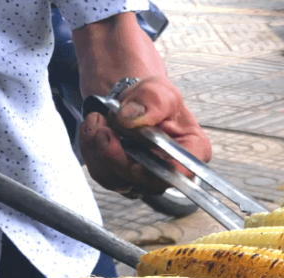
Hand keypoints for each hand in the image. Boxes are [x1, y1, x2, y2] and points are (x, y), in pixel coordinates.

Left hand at [79, 76, 210, 195]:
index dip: (159, 174)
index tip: (137, 166)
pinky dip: (92, 151)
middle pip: (144, 181)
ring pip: (118, 180)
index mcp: (192, 150)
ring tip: (98, 120)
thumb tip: (129, 119)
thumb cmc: (153, 98)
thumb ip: (151, 102)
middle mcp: (171, 171)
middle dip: (117, 155)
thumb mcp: (158, 90)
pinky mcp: (124, 179)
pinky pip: (102, 175)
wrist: (132, 102)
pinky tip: (94, 130)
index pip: (182, 172)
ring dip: (99, 150)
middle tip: (103, 128)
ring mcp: (146, 179)